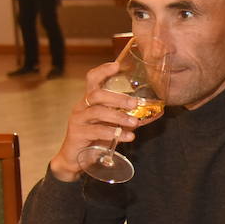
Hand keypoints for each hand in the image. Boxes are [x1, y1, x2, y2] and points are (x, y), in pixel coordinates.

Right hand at [48, 55, 147, 180]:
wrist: (75, 159)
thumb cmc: (95, 138)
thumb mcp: (111, 124)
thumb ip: (126, 117)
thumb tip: (149, 114)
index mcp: (89, 101)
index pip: (92, 79)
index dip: (103, 71)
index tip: (117, 65)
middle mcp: (82, 107)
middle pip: (97, 95)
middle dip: (117, 98)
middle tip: (134, 104)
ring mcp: (78, 120)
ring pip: (97, 112)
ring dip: (119, 117)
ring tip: (135, 123)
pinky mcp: (78, 134)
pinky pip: (97, 131)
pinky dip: (115, 133)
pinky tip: (128, 137)